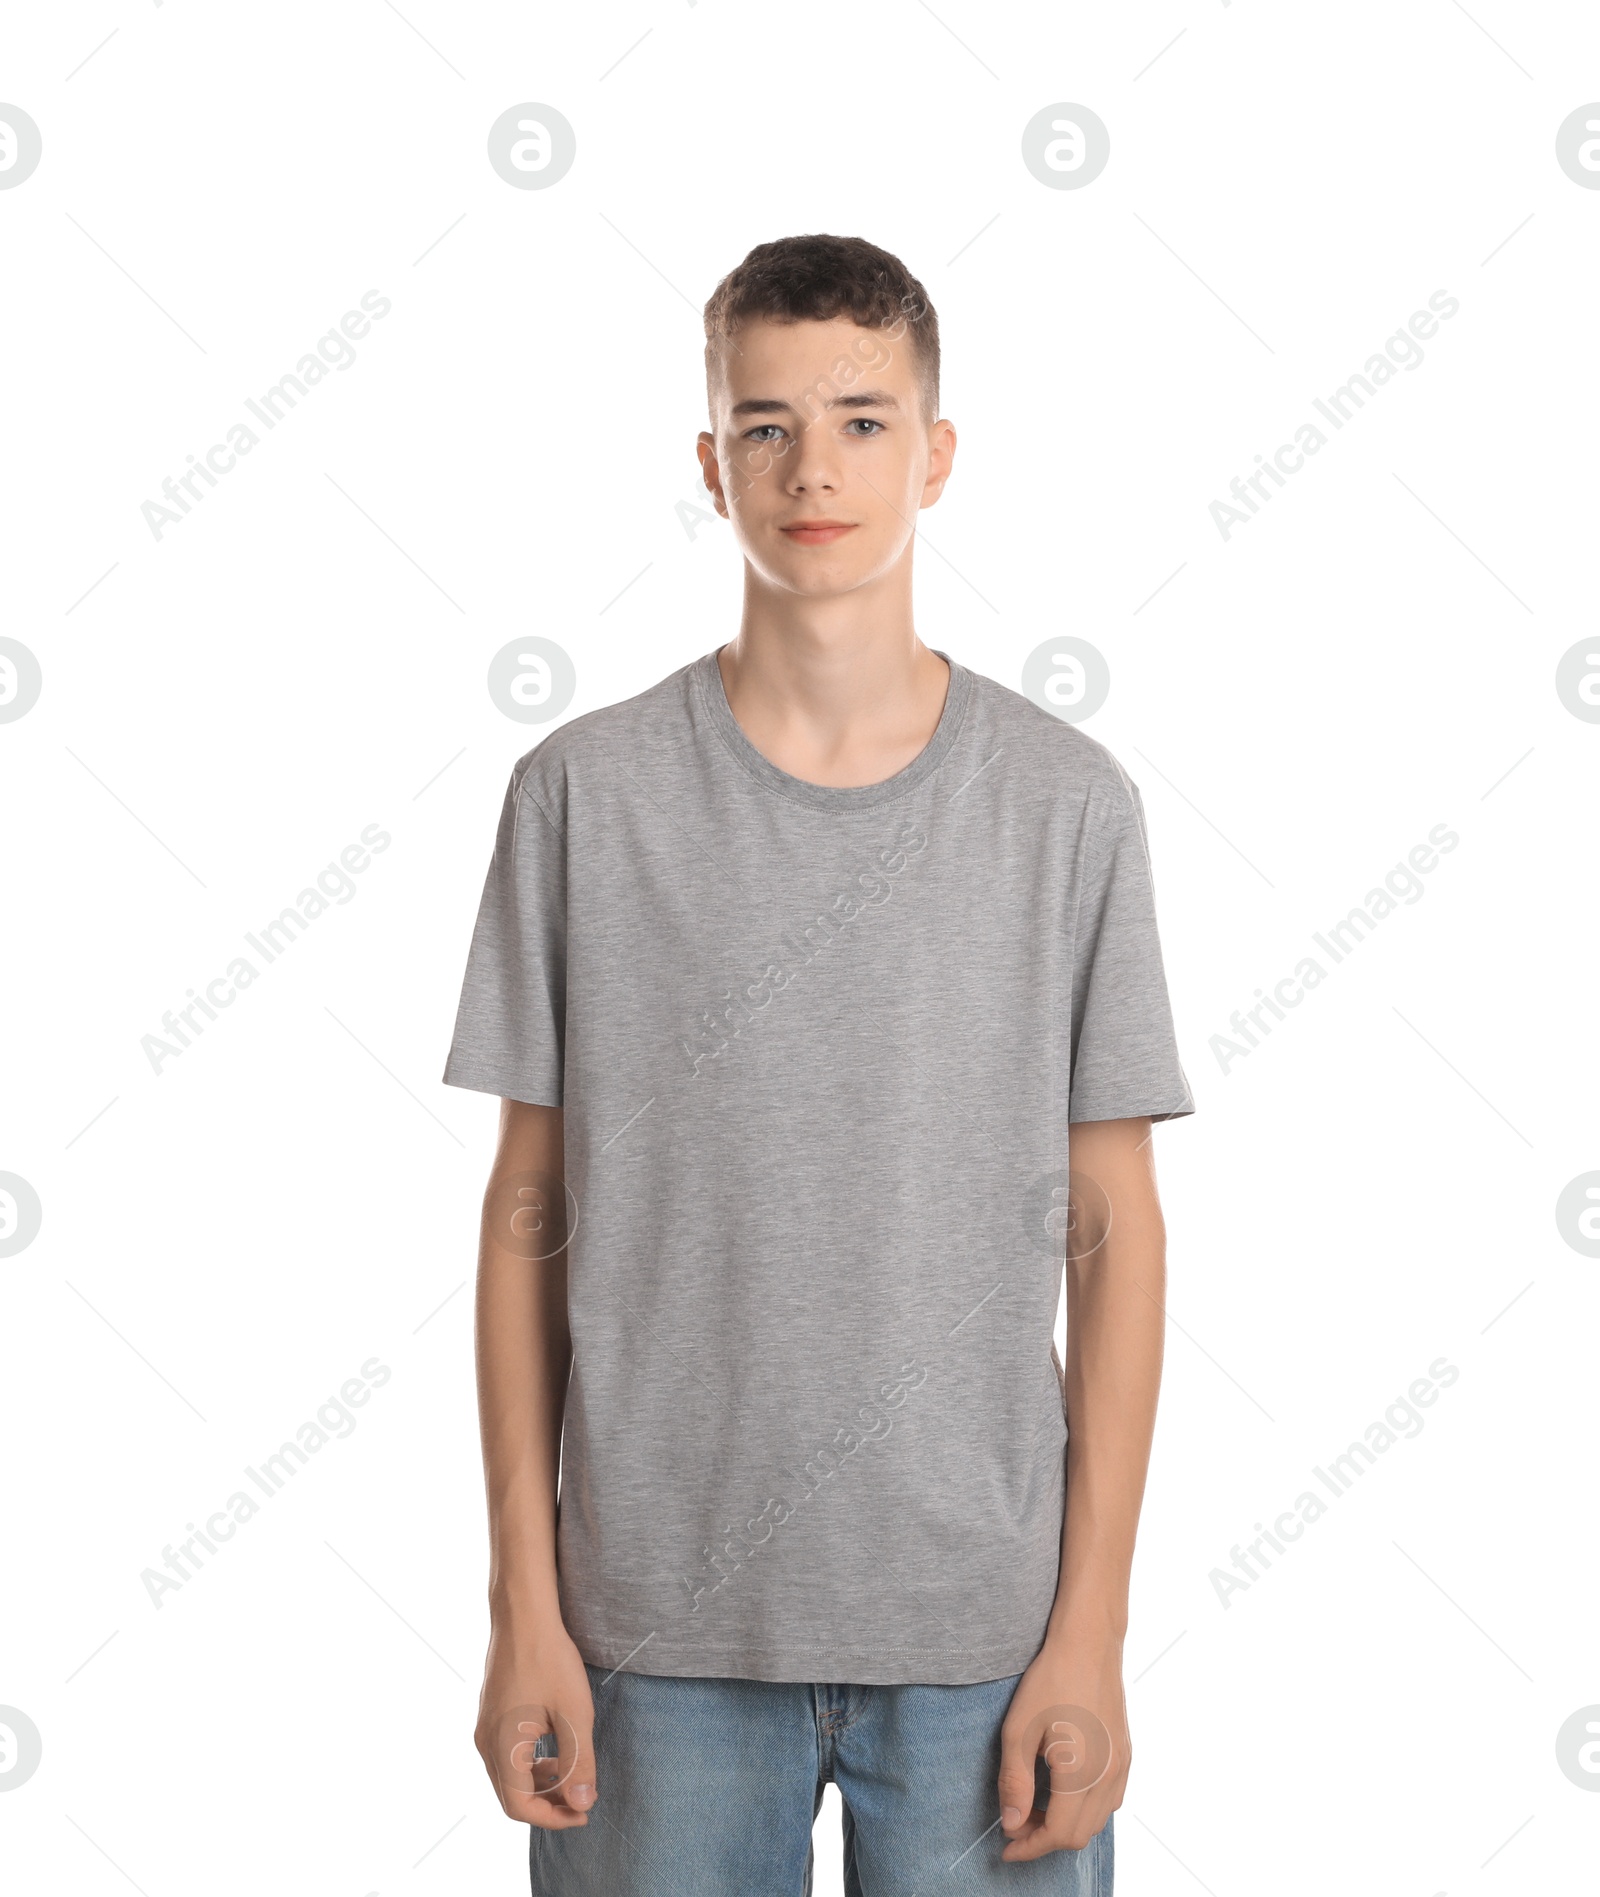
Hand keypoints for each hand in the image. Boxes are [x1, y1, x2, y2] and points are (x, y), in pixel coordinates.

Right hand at [475, 1614, 596, 1827]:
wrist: (523, 1613)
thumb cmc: (549, 1658)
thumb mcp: (574, 1713)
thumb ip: (579, 1763)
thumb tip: (583, 1805)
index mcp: (502, 1747)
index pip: (520, 1807)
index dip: (553, 1818)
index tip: (584, 1813)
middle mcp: (485, 1742)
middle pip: (511, 1796)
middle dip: (547, 1805)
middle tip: (582, 1801)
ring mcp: (484, 1727)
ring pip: (508, 1776)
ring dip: (539, 1784)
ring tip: (573, 1776)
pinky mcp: (490, 1714)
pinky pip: (506, 1756)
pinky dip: (529, 1764)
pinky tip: (555, 1751)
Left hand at [997, 1627, 1129, 1860]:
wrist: (1089, 1643)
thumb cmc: (1051, 1680)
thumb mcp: (1019, 1729)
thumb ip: (1013, 1781)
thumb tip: (1011, 1823)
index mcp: (1082, 1775)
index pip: (1058, 1834)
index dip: (1029, 1847)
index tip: (1006, 1846)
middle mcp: (1109, 1777)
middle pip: (1078, 1834)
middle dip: (1043, 1838)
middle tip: (1015, 1822)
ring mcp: (1123, 1766)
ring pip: (1097, 1821)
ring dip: (1065, 1825)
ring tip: (1034, 1807)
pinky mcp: (1127, 1754)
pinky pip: (1110, 1801)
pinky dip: (1085, 1810)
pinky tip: (1063, 1791)